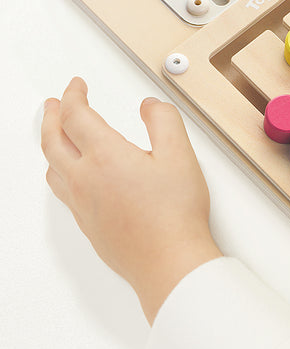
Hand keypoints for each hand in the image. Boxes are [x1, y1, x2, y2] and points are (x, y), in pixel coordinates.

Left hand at [40, 77, 222, 323]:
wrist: (169, 262)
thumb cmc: (175, 214)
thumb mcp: (180, 155)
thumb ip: (164, 120)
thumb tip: (149, 106)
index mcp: (105, 157)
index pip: (76, 116)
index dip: (73, 95)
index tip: (76, 85)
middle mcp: (85, 180)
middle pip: (52, 141)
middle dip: (51, 116)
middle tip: (53, 103)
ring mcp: (83, 205)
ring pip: (51, 168)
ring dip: (49, 143)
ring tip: (56, 134)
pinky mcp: (88, 225)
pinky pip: (62, 190)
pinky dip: (58, 170)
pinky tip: (71, 174)